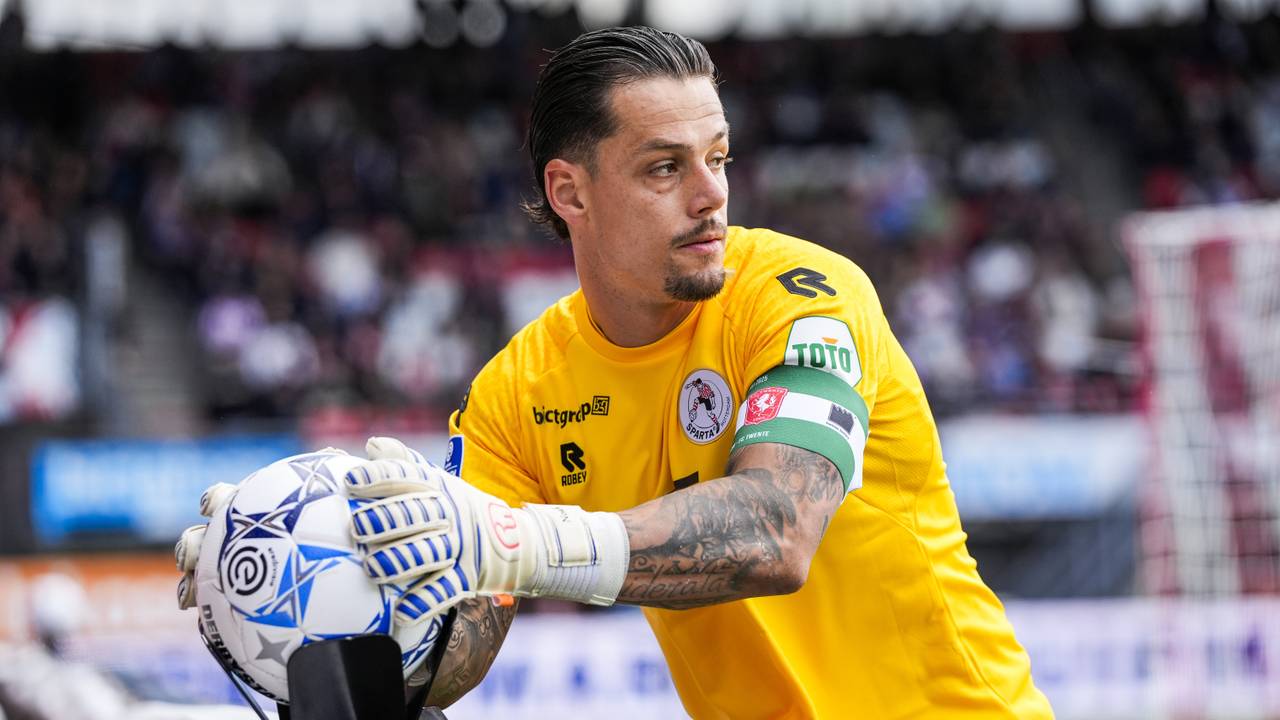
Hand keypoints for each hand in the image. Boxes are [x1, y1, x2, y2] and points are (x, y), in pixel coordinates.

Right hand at [174, 447, 350, 609]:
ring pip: (197, 576)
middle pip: (198, 539)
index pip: (223, 501)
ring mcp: (228, 576)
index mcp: (249, 517)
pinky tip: (203, 623)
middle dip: (188, 545)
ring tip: (187, 596)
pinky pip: (211, 613)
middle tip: (188, 557)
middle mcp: (232, 544)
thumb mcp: (336, 506)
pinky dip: (203, 615)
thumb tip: (334, 451)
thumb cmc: (336, 540)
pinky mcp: (230, 608)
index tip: (209, 506)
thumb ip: (332, 479)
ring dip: (189, 583)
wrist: (336, 589)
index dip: (213, 500)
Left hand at [346, 437, 627, 627]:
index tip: (351, 481)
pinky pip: (444, 591)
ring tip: (372, 568)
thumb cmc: (461, 510)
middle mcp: (451, 515)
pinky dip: (423, 603)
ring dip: (399, 561)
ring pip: (428, 553)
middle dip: (386, 520)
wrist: (518, 542)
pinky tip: (401, 613)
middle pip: (417, 514)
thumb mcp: (439, 483)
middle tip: (357, 528)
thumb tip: (372, 444)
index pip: (409, 477)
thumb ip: (405, 465)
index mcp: (440, 489)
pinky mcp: (467, 578)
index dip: (380, 478)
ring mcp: (460, 548)